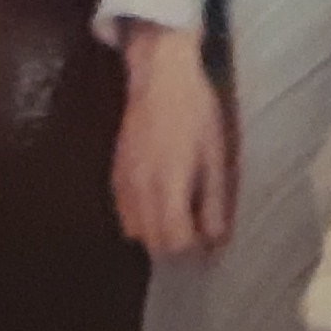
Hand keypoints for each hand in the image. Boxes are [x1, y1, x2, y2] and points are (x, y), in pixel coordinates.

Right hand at [111, 25, 236, 256]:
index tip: (210, 244)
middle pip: (153, 244)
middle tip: (199, 235)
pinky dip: (141, 220)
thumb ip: (214, 202)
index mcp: (168, 187)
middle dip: (176, 248)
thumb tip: (217, 240)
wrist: (160, 80)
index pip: (174, 243)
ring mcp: (122, 184)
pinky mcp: (114, 175)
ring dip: (157, 236)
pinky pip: (123, 214)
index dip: (194, 250)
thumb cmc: (196, 115)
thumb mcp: (216, 157)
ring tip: (181, 221)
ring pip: (135, 232)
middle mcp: (139, 192)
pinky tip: (161, 205)